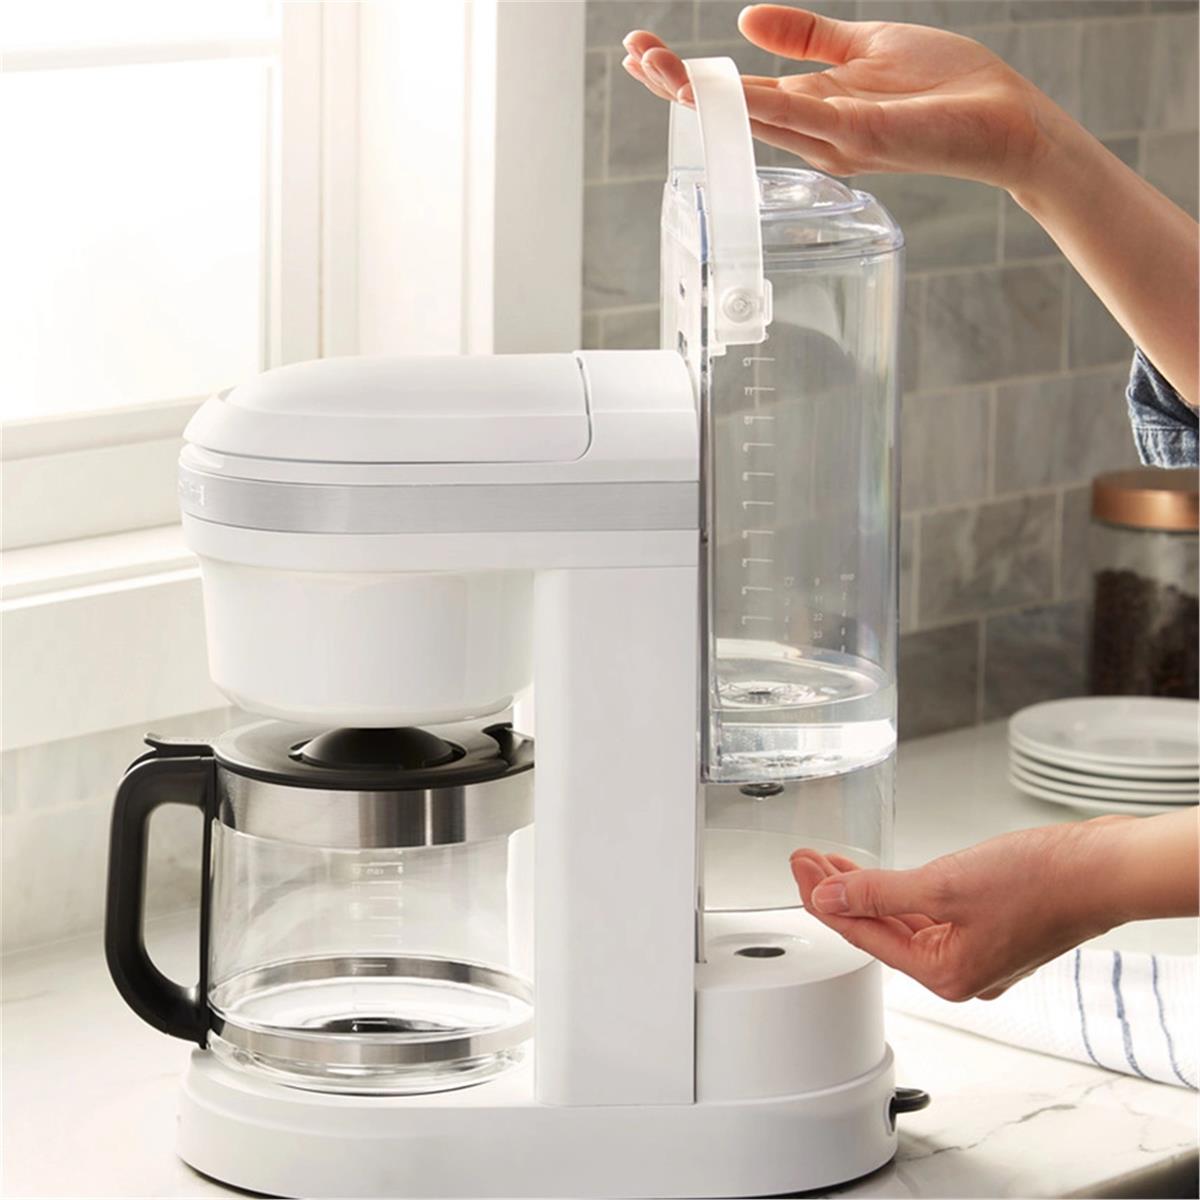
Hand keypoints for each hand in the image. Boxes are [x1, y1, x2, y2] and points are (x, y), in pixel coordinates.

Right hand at [622, 4, 1062, 189]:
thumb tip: (746, 21)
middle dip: (678, 85)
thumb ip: (808, 38)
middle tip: (633, 56)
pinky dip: (754, 103)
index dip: (688, 75)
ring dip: (701, 95)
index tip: (643, 51)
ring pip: (752, 117)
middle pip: (730, 111)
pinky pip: (798, 118)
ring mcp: (831, 141)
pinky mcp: (860, 138)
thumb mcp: (863, 47)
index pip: (735, 94)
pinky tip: (717, 87)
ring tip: (656, 68)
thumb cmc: (944, 87)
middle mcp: (811, 133)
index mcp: (810, 109)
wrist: (1004, 118)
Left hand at [789, 819, 1136, 1001]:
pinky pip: (930, 917)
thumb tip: (827, 896)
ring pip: (904, 923)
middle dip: (837, 892)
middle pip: (879, 931)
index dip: (821, 899)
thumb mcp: (943, 884)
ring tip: (829, 861)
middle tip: (804, 860)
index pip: (861, 936)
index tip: (797, 869)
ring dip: (866, 890)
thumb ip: (879, 892)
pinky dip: (900, 894)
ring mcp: (977, 953)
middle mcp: (959, 973)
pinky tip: (879, 876)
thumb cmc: (1040, 882)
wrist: (1103, 870)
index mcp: (944, 974)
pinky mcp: (990, 931)